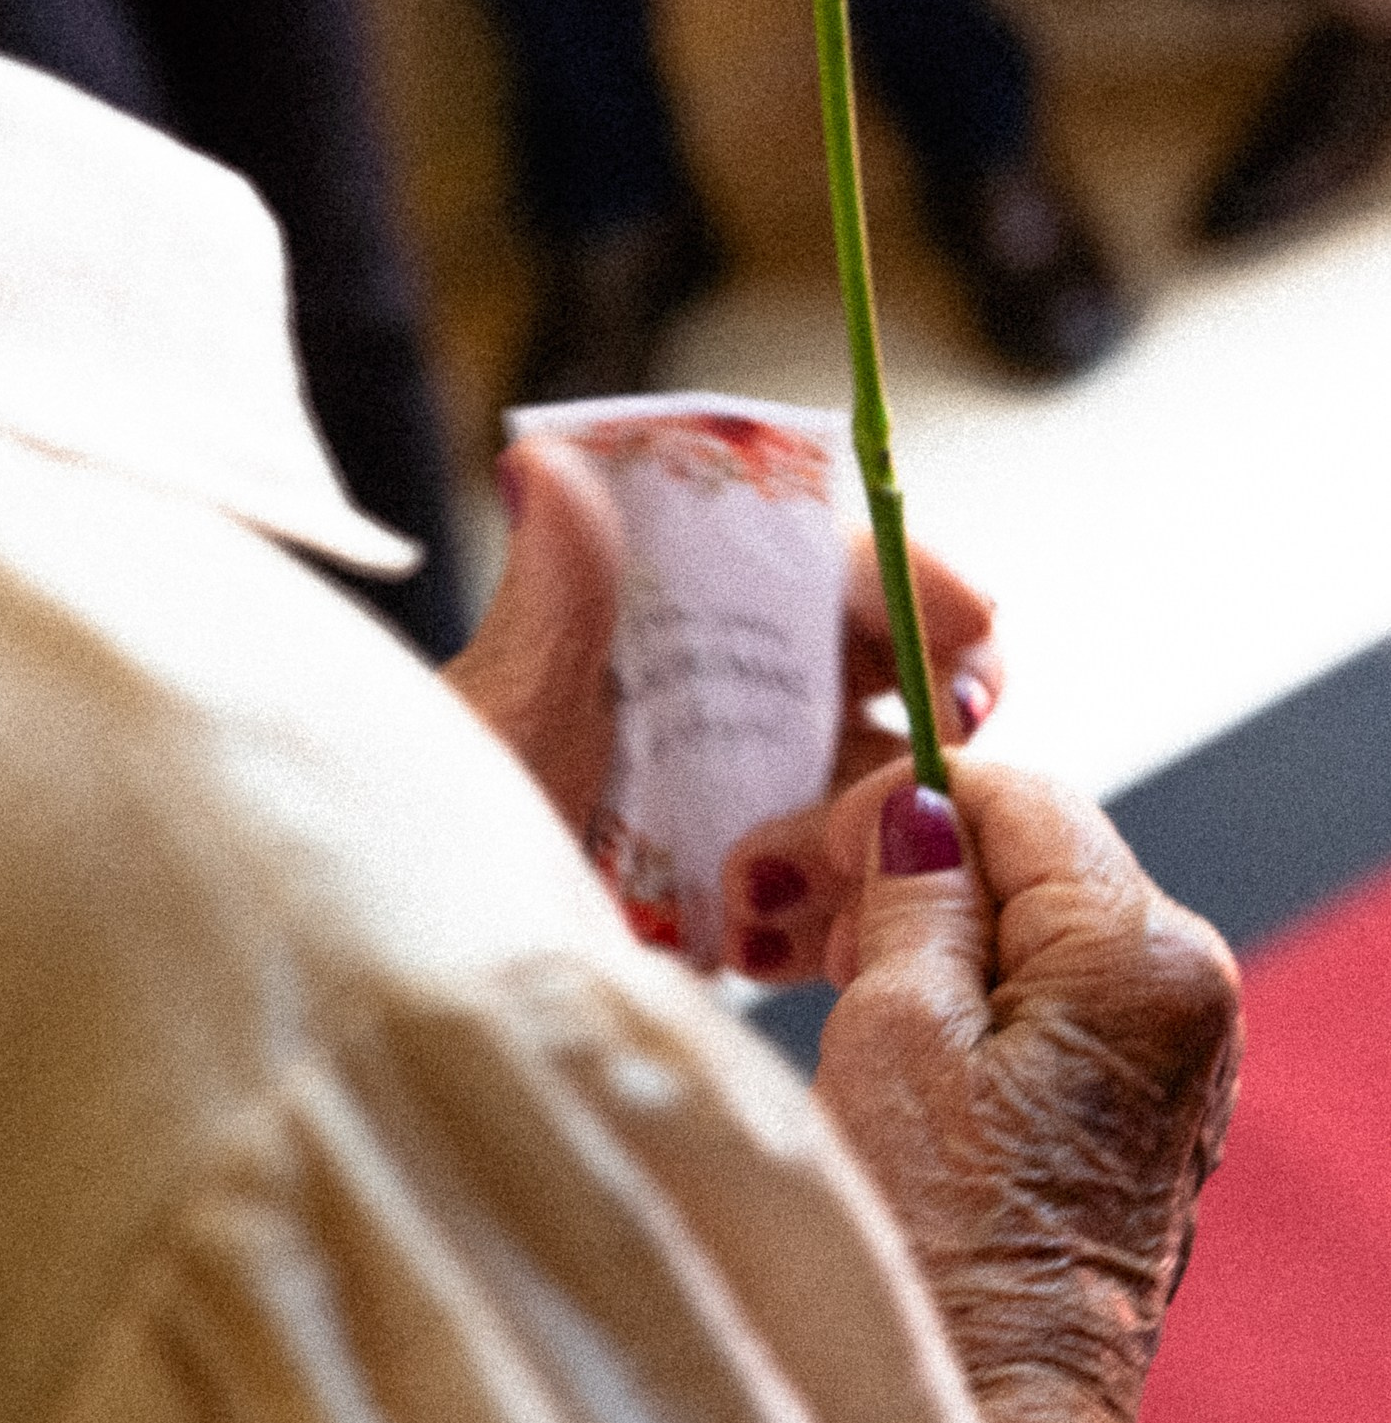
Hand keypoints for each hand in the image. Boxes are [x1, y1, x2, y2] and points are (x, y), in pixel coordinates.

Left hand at [450, 443, 999, 890]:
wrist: (454, 960)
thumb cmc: (460, 821)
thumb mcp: (508, 713)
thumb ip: (550, 597)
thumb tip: (547, 462)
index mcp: (675, 614)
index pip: (819, 559)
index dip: (905, 571)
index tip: (968, 607)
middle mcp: (728, 689)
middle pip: (884, 656)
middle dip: (941, 682)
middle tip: (962, 721)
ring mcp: (755, 788)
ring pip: (885, 773)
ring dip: (901, 802)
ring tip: (866, 843)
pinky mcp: (764, 885)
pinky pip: (856, 878)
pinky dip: (864, 892)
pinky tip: (818, 922)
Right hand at [761, 760, 1238, 1422]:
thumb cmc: (936, 1243)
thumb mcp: (893, 1026)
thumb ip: (910, 888)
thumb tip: (912, 807)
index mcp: (1144, 955)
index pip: (1013, 795)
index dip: (890, 803)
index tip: (797, 854)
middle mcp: (1187, 997)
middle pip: (1021, 857)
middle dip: (885, 860)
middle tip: (760, 899)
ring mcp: (1168, 1061)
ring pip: (1020, 925)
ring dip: (902, 920)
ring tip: (786, 956)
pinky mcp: (1130, 1113)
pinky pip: (1036, 999)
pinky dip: (945, 984)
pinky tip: (851, 1003)